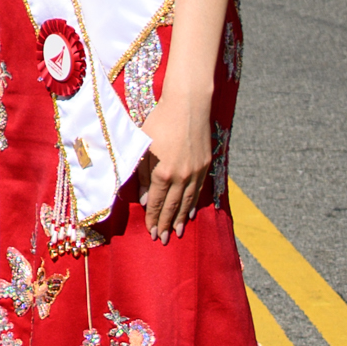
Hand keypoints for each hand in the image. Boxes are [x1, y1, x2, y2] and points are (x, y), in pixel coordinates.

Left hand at [133, 82, 214, 242]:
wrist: (188, 106)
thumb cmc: (159, 123)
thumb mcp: (143, 148)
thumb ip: (141, 175)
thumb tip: (142, 199)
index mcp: (162, 172)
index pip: (155, 202)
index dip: (152, 218)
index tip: (150, 232)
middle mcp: (181, 176)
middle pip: (172, 206)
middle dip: (166, 224)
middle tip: (162, 239)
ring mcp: (196, 171)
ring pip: (187, 201)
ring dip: (181, 219)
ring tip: (176, 232)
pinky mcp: (206, 165)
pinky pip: (198, 190)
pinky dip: (193, 204)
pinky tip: (190, 213)